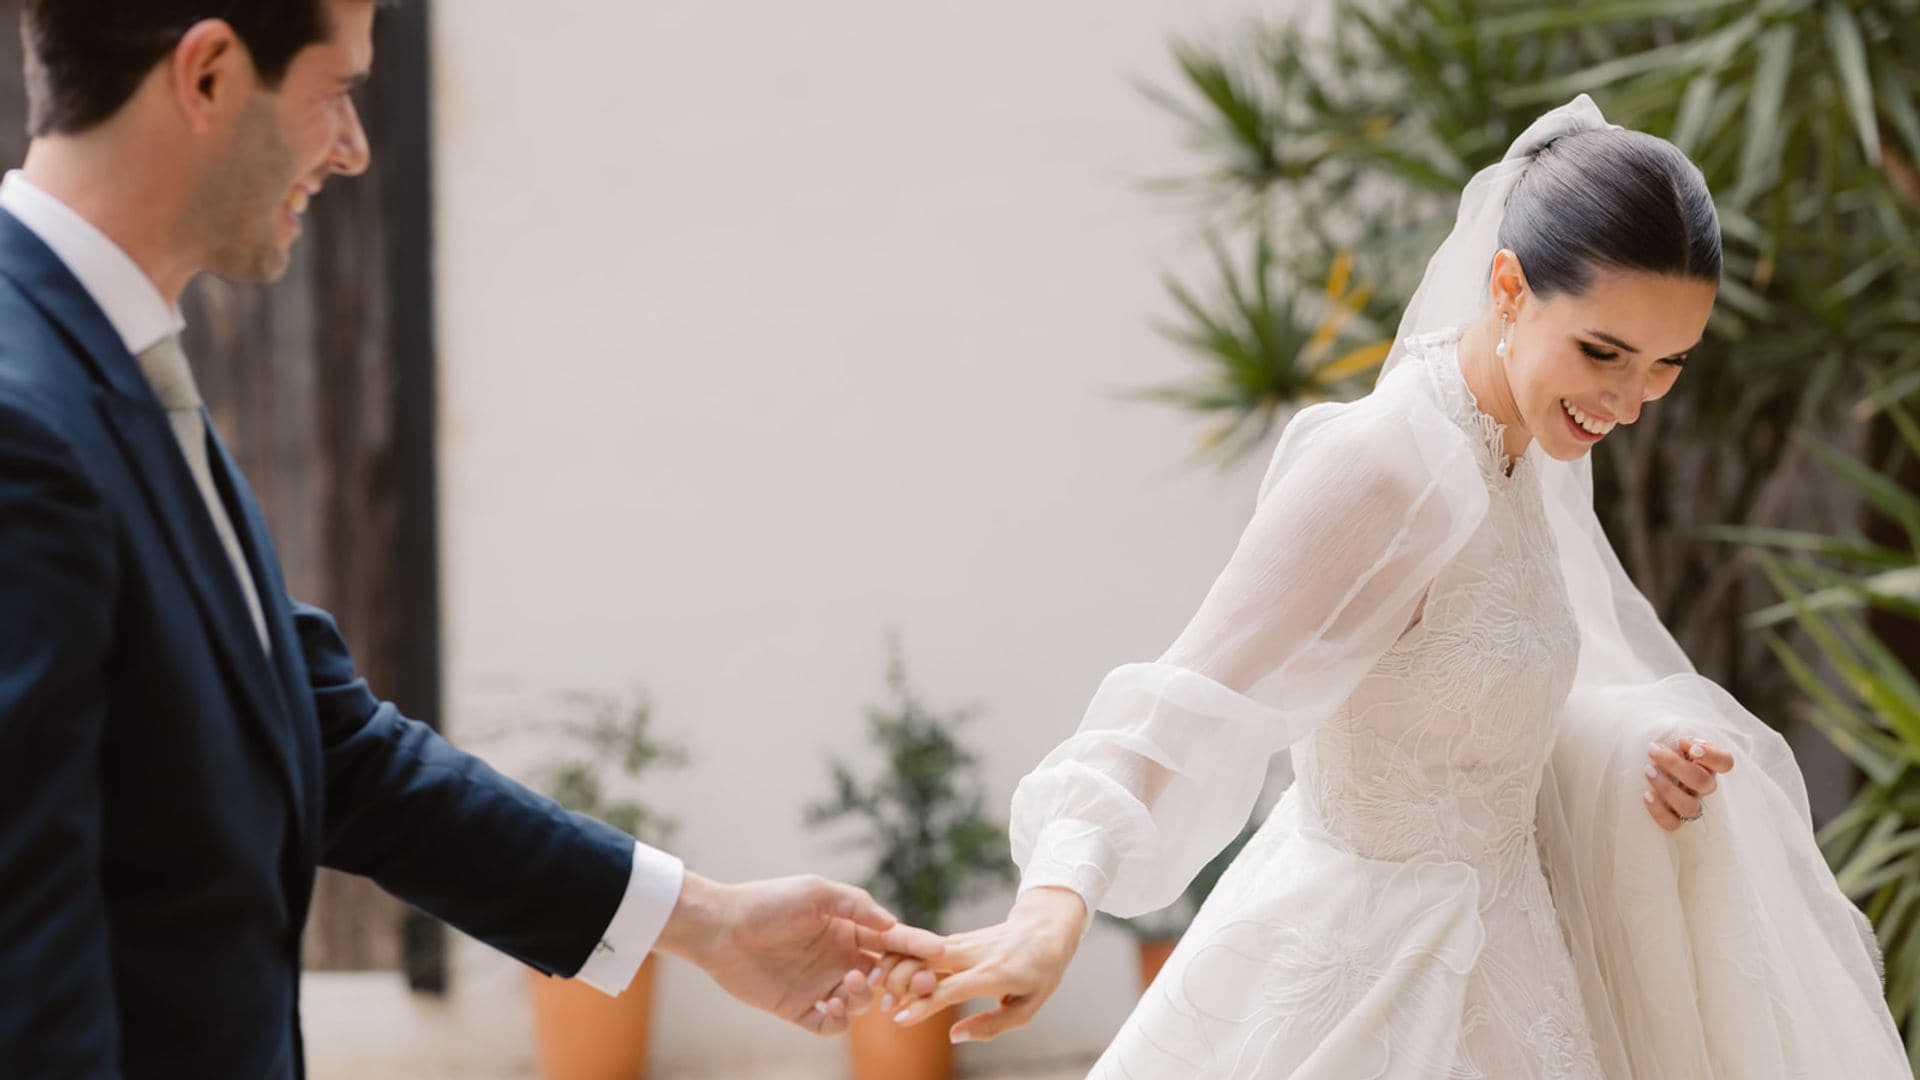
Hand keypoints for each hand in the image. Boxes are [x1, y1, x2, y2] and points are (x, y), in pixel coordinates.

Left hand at [656, 872, 944, 1034]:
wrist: (721, 928)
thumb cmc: (768, 902)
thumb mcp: (817, 893)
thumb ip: (857, 907)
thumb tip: (893, 926)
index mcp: (848, 929)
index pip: (892, 941)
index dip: (917, 946)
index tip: (940, 952)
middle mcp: (839, 958)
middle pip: (887, 976)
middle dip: (905, 980)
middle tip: (912, 983)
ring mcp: (821, 985)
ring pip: (863, 1002)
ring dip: (865, 996)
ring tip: (849, 982)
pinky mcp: (799, 1009)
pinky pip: (832, 1025)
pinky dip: (840, 1021)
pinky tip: (832, 1005)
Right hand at [860, 885, 1087, 1043]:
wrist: (1045, 927)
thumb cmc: (1039, 973)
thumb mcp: (1027, 1008)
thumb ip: (991, 1025)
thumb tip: (954, 1037)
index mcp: (995, 974)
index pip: (952, 988)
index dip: (925, 1004)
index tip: (899, 1018)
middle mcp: (975, 954)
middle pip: (928, 960)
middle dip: (900, 979)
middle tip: (880, 1004)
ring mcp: (964, 942)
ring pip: (922, 949)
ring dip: (896, 966)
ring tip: (876, 989)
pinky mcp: (957, 938)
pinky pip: (925, 947)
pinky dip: (903, 956)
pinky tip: (887, 973)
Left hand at [1643, 736, 1733, 831]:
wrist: (1636, 762)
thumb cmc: (1658, 747)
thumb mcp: (1669, 735)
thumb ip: (1680, 737)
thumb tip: (1684, 744)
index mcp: (1706, 764)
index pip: (1725, 762)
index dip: (1712, 756)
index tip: (1689, 747)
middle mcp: (1703, 785)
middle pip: (1703, 783)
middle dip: (1675, 765)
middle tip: (1653, 750)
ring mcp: (1690, 802)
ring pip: (1690, 807)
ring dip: (1667, 788)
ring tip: (1648, 770)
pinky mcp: (1674, 818)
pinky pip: (1673, 823)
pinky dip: (1659, 810)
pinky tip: (1647, 794)